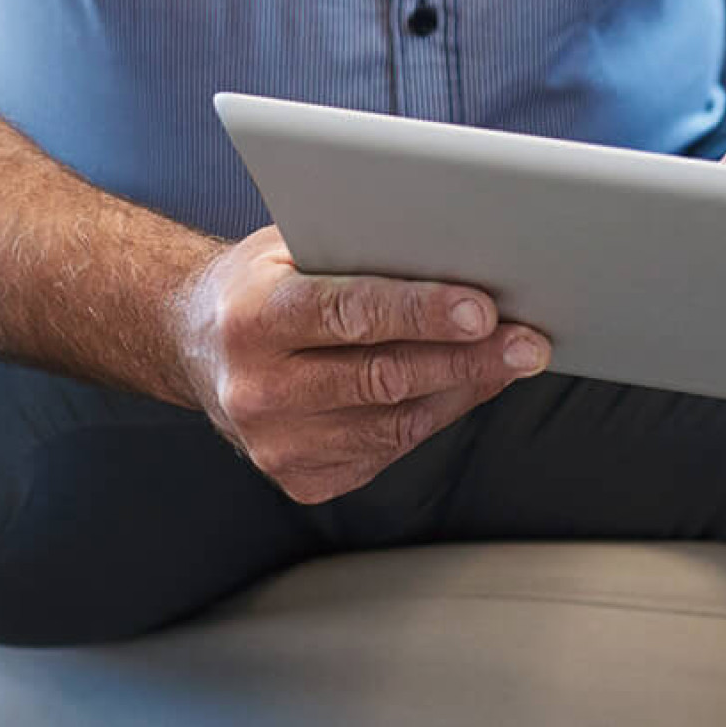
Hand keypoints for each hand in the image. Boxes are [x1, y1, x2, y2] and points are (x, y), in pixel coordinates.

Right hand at [173, 225, 550, 503]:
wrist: (199, 346)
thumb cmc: (260, 282)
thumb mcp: (290, 246)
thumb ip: (356, 252)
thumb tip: (455, 257)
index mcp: (252, 319)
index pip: (349, 314)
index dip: (421, 311)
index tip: (484, 307)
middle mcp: (258, 390)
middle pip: (383, 377)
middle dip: (466, 357)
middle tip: (527, 340)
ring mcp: (277, 446)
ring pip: (395, 423)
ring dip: (462, 389)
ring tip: (510, 359)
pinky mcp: (301, 480)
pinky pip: (387, 451)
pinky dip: (434, 417)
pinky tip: (464, 387)